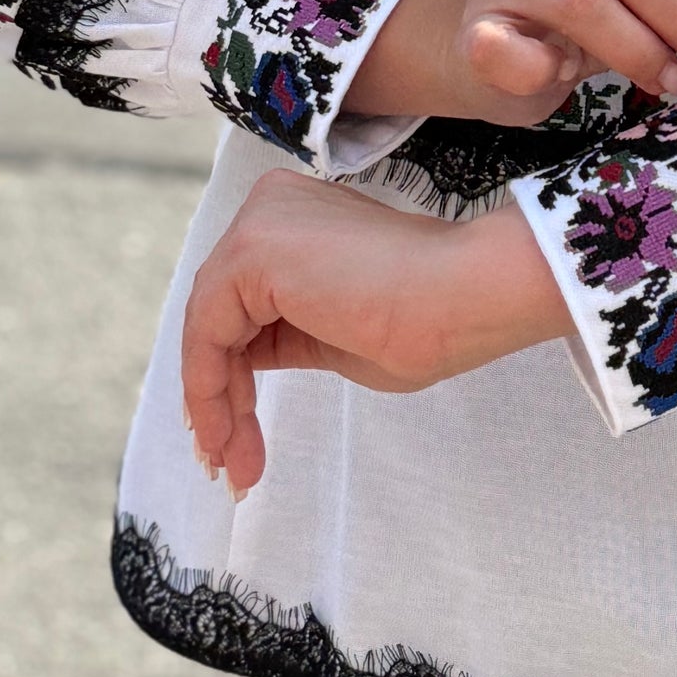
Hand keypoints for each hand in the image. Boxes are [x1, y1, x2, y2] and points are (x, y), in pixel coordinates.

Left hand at [181, 169, 570, 496]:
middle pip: (219, 315)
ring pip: (209, 326)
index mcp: (297, 220)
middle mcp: (272, 208)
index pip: (241, 304)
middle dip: (221, 397)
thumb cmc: (429, 321)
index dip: (231, 376)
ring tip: (236, 467)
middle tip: (231, 466)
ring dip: (215, 405)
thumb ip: (288, 337)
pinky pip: (208, 330)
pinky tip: (229, 436)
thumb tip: (243, 363)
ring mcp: (261, 223)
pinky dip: (209, 388)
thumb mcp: (338, 337)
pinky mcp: (254, 249)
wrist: (468, 297)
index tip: (236, 441)